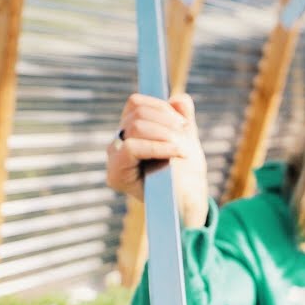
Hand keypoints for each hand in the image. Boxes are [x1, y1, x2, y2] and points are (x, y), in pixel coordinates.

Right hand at [108, 93, 208, 227]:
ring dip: (166, 134)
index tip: (183, 123)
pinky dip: (157, 146)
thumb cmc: (187, 176)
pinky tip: (176, 152)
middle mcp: (117, 144)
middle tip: (186, 138)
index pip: (136, 103)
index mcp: (130, 133)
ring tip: (183, 149)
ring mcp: (114, 159)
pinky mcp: (116, 175)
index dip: (161, 107)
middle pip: (136, 112)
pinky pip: (131, 146)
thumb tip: (179, 99)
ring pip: (135, 126)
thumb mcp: (187, 139)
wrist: (189, 205)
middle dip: (166, 121)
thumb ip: (183, 117)